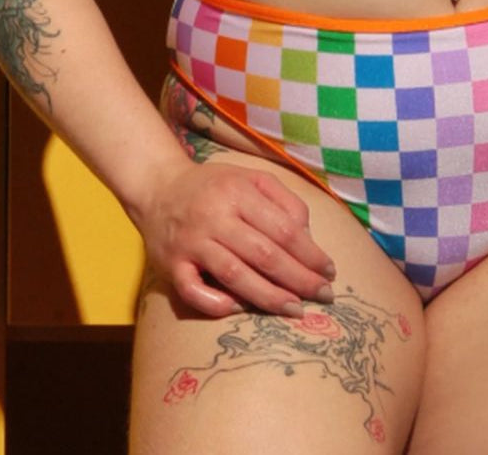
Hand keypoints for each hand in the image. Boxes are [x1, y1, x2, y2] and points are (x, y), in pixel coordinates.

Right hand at [135, 158, 337, 317]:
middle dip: (298, 279)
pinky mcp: (170, 264)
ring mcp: (191, 243)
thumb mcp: (251, 178)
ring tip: (295, 309)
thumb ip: (283, 200)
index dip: (310, 253)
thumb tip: (308, 236)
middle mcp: (215, 217)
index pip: (283, 229)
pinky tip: (238, 308)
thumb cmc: (214, 186)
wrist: (158, 187)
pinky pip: (193, 291)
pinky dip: (216, 303)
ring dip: (268, 296)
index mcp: (238, 192)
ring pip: (234, 275)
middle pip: (264, 254)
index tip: (329, 270)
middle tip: (324, 296)